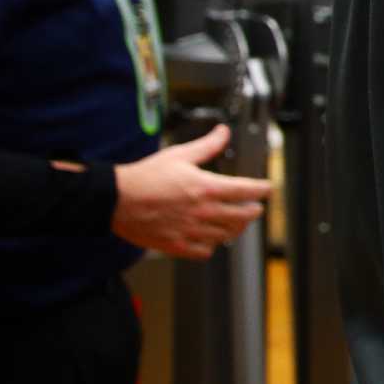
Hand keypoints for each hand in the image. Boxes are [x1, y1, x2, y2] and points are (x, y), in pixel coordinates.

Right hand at [112, 124, 272, 260]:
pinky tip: (211, 238)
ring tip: (237, 221)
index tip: (267, 188)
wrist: (116, 200)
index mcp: (207, 188)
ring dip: (236, 228)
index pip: (248, 190)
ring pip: (227, 235)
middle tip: (255, 206)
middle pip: (244, 216)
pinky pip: (205, 251)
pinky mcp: (178, 245)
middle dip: (254, 210)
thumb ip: (207, 146)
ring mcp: (191, 230)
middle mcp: (204, 212)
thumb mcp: (179, 155)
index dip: (263, 189)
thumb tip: (223, 132)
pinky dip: (212, 245)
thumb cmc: (145, 177)